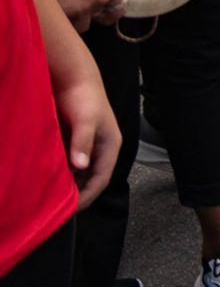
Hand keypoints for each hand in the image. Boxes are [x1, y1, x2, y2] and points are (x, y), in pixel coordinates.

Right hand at [43, 0, 140, 30]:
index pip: (118, 7)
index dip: (109, 5)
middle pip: (102, 18)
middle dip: (95, 15)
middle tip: (82, 3)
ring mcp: (83, 8)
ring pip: (83, 24)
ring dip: (77, 18)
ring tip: (67, 3)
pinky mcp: (65, 14)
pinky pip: (67, 25)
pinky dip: (64, 19)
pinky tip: (58, 6)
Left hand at [54, 67, 118, 207]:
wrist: (73, 76)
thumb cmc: (84, 97)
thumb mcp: (85, 120)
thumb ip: (82, 143)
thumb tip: (80, 166)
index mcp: (110, 146)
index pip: (101, 179)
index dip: (87, 196)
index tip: (68, 210)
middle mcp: (99, 149)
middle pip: (89, 179)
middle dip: (75, 193)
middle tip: (55, 208)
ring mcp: (85, 146)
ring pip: (77, 172)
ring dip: (65, 183)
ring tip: (47, 196)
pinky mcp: (72, 141)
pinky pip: (66, 162)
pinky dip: (57, 171)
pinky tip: (43, 178)